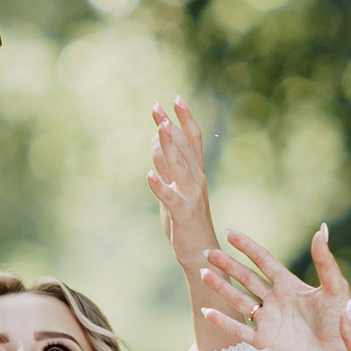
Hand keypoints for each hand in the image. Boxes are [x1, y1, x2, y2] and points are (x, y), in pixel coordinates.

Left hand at [146, 98, 215, 270]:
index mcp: (196, 172)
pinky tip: (149, 176)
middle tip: (157, 106)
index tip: (176, 98)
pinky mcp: (181, 212)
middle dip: (171, 125)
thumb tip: (157, 137)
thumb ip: (166, 164)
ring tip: (160, 128)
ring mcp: (190, 195)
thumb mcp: (174, 187)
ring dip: (169, 146)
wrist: (201, 252)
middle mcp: (196, 179)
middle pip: (184, 147)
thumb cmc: (186, 219)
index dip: (186, 118)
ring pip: (179, 165)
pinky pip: (169, 197)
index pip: (193, 139)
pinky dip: (159, 186)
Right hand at [198, 227, 350, 350]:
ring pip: (238, 300)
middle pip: (246, 278)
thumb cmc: (340, 323)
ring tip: (203, 274)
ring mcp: (268, 322)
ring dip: (221, 287)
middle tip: (208, 252)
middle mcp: (276, 301)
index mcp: (290, 286)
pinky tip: (206, 311)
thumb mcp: (335, 288)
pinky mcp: (265, 343)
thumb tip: (322, 229)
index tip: (229, 233)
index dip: (247, 247)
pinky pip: (239, 330)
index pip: (263, 261)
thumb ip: (325, 260)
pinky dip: (222, 321)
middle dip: (227, 265)